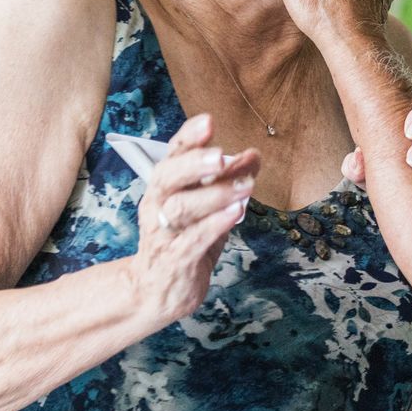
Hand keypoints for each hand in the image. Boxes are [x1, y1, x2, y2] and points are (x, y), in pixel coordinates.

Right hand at [126, 113, 260, 326]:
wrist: (157, 290)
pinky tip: (235, 213)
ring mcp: (163, 233)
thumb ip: (228, 180)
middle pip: (168, 177)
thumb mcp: (208, 207)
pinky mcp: (174, 260)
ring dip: (214, 195)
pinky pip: (192, 241)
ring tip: (245, 186)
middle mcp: (158, 205)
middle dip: (195, 164)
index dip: (189, 137)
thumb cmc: (185, 240)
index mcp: (164, 186)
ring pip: (181, 209)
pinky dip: (214, 226)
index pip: (171, 154)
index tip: (209, 120)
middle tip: (222, 156)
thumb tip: (253, 154)